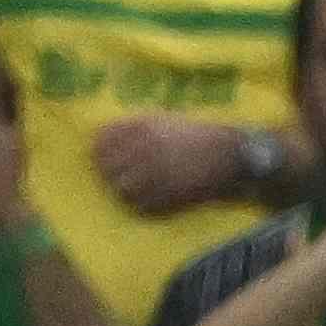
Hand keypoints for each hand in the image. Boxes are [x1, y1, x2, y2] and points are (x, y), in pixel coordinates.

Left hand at [85, 114, 260, 216]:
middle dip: (107, 170)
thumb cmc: (196, 134)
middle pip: (108, 166)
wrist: (228, 154)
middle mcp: (147, 150)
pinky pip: (141, 205)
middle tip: (110, 174)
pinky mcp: (169, 195)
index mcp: (145, 128)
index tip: (97, 153)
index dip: (97, 148)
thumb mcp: (166, 120)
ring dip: (122, 189)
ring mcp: (157, 175)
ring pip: (121, 188)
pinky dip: (139, 204)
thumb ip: (138, 125)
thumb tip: (108, 134)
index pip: (104, 139)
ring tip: (128, 188)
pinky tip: (144, 199)